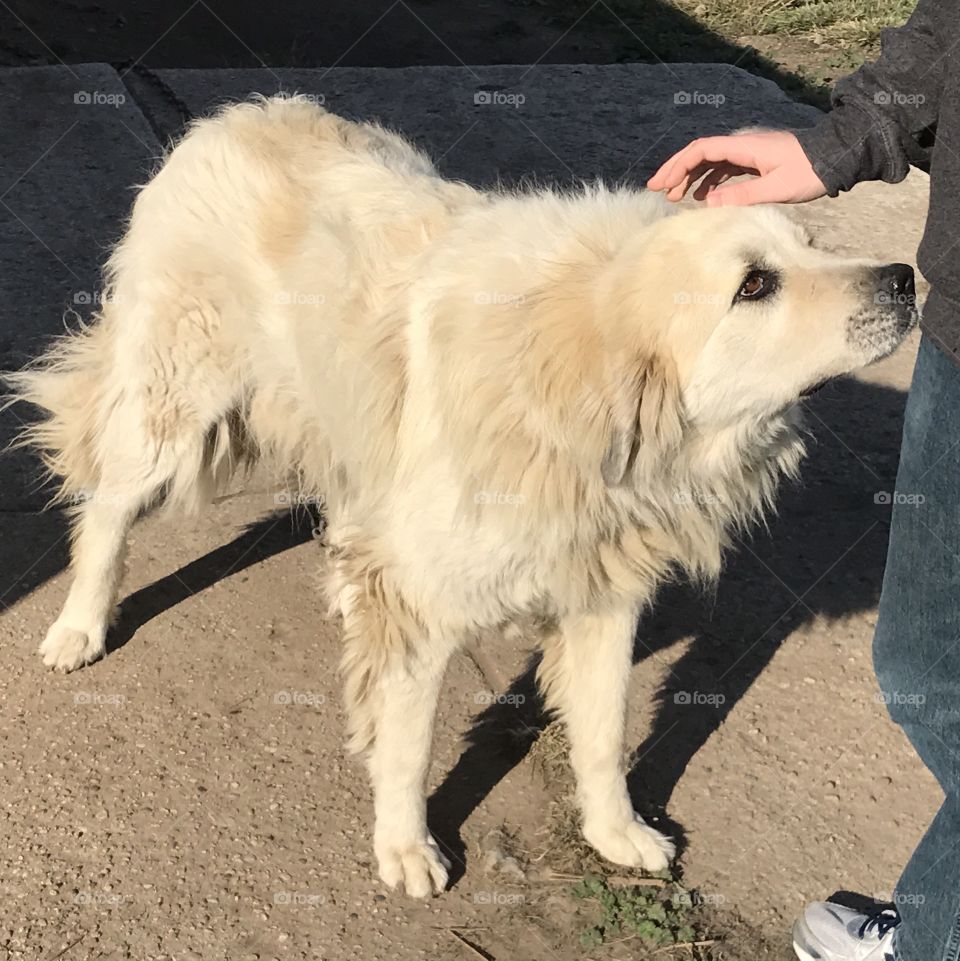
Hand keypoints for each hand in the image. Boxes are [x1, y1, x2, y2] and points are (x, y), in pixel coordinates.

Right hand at [646, 130, 827, 205]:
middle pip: (700, 154)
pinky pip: (723, 169)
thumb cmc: (809, 172)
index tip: (663, 185)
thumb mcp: (777, 187)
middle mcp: (742, 146)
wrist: (835, 158)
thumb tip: (709, 203)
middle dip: (676, 170)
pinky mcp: (754, 163)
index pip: (702, 151)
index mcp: (744, 147)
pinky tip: (702, 197)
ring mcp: (747, 154)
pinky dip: (708, 181)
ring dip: (690, 177)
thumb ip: (742, 195)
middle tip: (656, 190)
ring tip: (674, 197)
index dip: (679, 166)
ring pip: (709, 162)